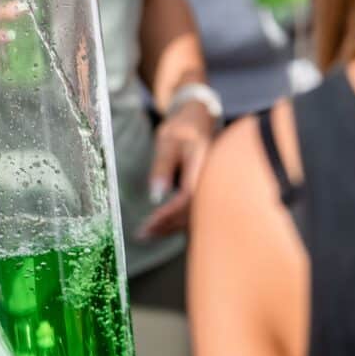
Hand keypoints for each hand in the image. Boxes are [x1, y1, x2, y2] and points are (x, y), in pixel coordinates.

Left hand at [139, 100, 215, 238]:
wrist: (198, 121)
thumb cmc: (181, 129)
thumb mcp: (168, 141)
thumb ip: (162, 166)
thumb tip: (156, 194)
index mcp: (203, 165)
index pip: (188, 196)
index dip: (169, 213)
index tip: (150, 222)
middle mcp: (211, 180)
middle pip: (192, 211)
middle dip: (167, 226)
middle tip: (143, 234)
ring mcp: (211, 187)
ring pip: (194, 215)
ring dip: (171, 227)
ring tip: (148, 234)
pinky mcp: (205, 192)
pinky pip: (194, 212)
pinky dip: (177, 222)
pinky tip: (162, 227)